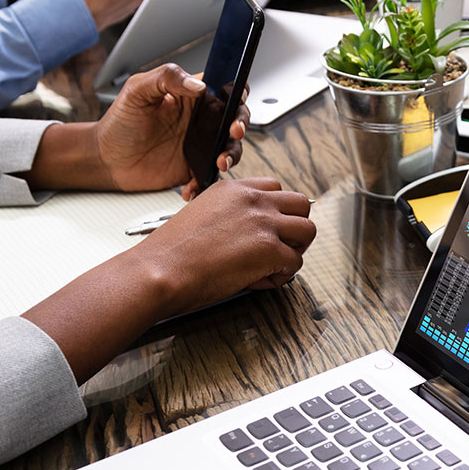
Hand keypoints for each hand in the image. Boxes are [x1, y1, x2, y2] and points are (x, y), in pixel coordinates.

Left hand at [92, 64, 246, 197]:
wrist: (106, 159)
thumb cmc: (119, 122)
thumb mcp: (137, 90)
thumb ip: (167, 78)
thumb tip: (198, 85)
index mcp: (190, 95)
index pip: (223, 87)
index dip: (237, 91)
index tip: (237, 100)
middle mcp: (199, 119)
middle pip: (235, 117)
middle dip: (240, 124)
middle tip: (233, 132)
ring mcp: (199, 144)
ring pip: (230, 148)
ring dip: (231, 155)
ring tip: (219, 162)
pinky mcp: (194, 167)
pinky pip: (211, 174)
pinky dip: (207, 181)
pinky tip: (191, 185)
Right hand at [134, 176, 315, 311]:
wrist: (160, 270)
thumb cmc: (172, 252)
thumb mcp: (201, 214)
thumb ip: (228, 215)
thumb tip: (244, 233)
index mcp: (234, 189)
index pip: (275, 188)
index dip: (276, 212)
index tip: (266, 230)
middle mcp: (252, 200)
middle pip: (301, 204)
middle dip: (295, 229)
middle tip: (279, 248)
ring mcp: (263, 223)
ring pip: (308, 230)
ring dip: (294, 251)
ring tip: (272, 266)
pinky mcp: (269, 249)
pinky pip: (295, 263)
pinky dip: (281, 276)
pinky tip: (258, 281)